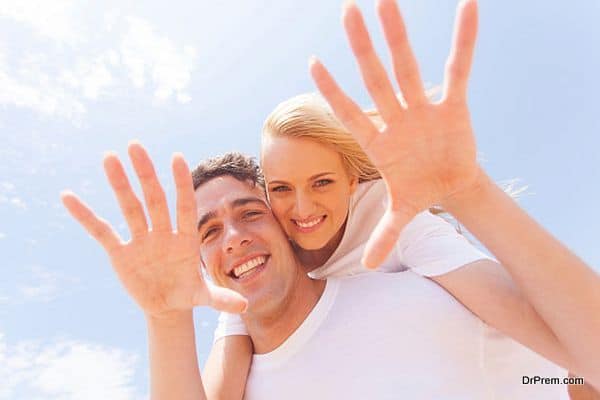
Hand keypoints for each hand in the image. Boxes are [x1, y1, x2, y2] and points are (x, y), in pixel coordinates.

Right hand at [61, 142, 246, 317]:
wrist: (166, 305)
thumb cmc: (187, 293)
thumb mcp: (203, 297)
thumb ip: (221, 299)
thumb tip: (244, 305)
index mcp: (184, 239)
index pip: (184, 206)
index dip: (181, 184)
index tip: (177, 158)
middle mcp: (162, 233)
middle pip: (154, 199)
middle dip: (146, 174)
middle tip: (136, 146)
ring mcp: (141, 240)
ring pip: (130, 208)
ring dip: (119, 184)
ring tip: (109, 157)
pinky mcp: (120, 252)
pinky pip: (101, 231)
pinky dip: (86, 216)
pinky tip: (69, 197)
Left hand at [310, 0, 481, 267]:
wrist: (450, 183)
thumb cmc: (419, 190)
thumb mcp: (401, 213)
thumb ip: (385, 235)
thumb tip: (368, 266)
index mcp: (379, 141)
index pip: (350, 112)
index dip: (333, 91)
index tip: (313, 63)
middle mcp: (397, 118)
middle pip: (376, 78)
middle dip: (363, 47)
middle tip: (348, 10)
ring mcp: (423, 109)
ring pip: (407, 66)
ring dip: (398, 35)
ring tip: (385, 1)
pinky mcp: (452, 106)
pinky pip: (457, 69)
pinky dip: (464, 42)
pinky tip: (468, 8)